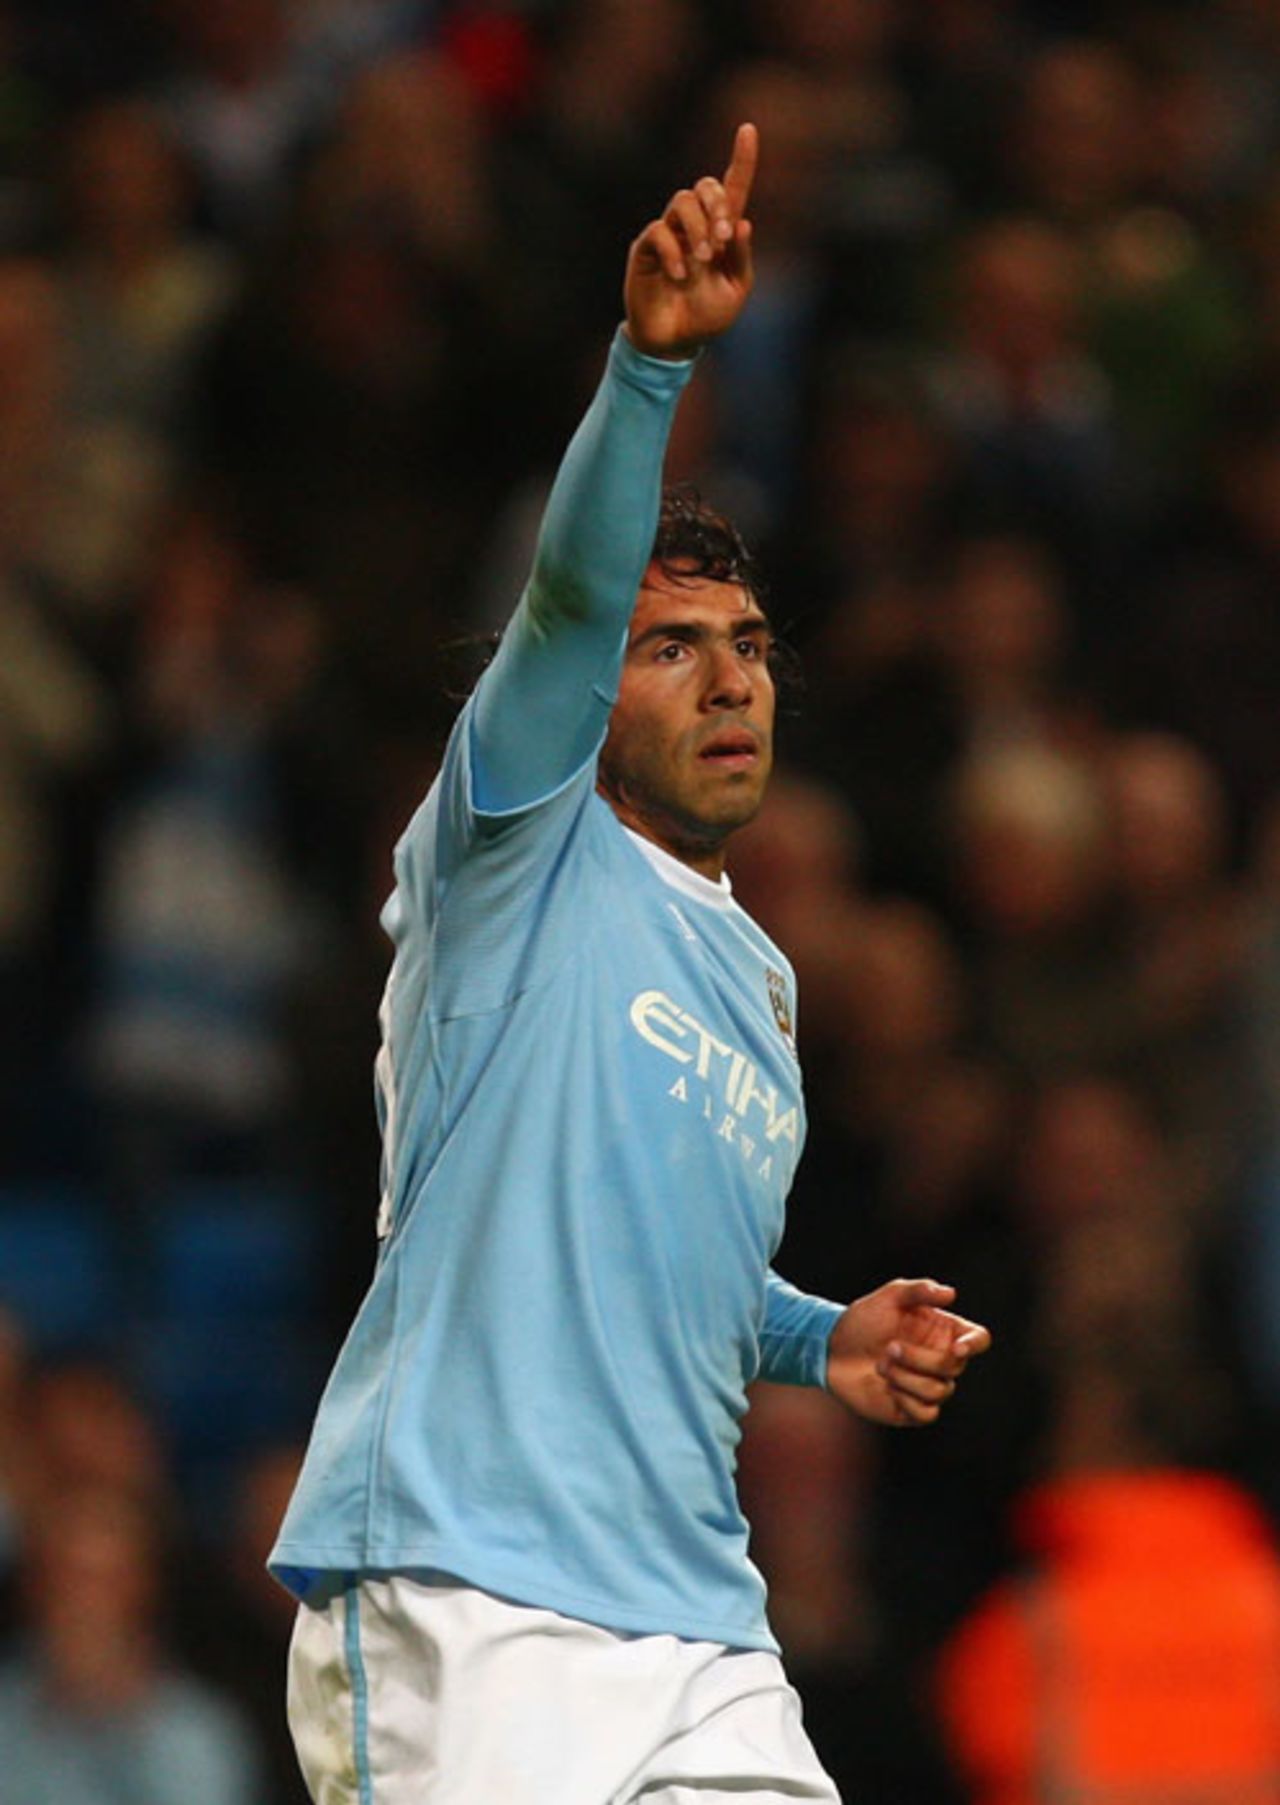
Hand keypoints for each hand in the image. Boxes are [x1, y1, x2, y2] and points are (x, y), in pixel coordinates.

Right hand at [623, 123, 756, 359]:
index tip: (747, 130)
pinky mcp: (646, 248)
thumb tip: (742, 222)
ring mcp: (669, 234)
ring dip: (698, 228)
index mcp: (721, 232)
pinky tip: (680, 275)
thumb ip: (740, 257)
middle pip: (704, 186)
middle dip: (717, 203)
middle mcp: (694, 226)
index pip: (733, 188)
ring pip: (682, 201)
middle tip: (723, 236)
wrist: (675, 342)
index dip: (742, 159)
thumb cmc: (706, 316)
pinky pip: (659, 232)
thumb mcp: (735, 290)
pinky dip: (673, 252)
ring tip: (702, 260)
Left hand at [825, 1278, 990, 1427]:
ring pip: (940, 1391)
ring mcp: (928, 1386)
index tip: (956, 1347)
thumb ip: (918, 1290)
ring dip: (906, 1377)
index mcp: (943, 1332)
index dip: (974, 1345)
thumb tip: (950, 1294)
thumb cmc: (863, 1320)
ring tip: (880, 1365)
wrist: (832, 1350)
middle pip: (955, 1367)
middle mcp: (941, 1360)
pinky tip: (886, 1387)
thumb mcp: (889, 1297)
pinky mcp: (912, 1410)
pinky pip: (927, 1413)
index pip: (978, 1339)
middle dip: (920, 1358)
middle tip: (889, 1347)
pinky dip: (906, 1400)